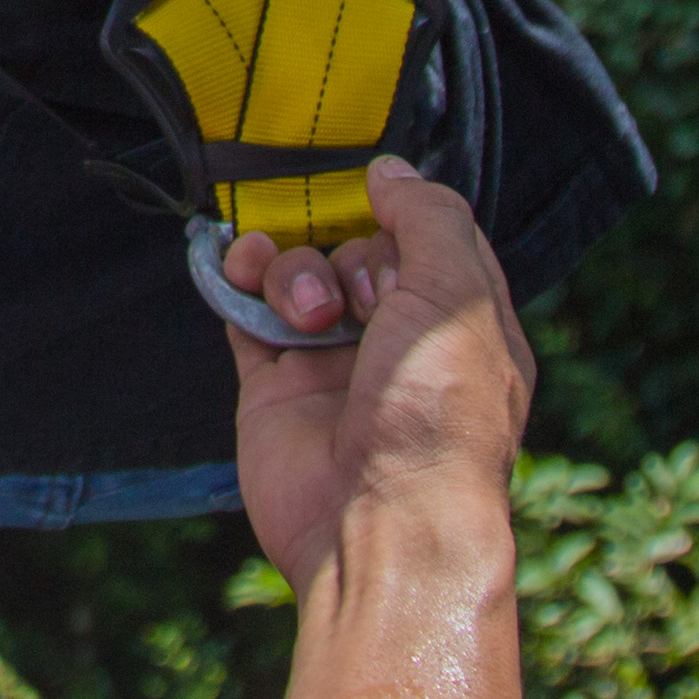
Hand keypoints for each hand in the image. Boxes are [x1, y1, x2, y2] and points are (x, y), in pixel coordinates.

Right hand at [218, 159, 535, 599]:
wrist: (377, 527)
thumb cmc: (438, 417)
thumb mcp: (458, 296)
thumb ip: (430, 218)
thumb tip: (391, 172)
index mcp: (461, 326)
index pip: (432, 240)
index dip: (404, 215)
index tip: (380, 200)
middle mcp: (399, 344)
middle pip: (360, 250)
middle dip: (351, 252)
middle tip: (364, 299)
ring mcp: (332, 365)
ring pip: (301, 273)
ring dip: (295, 271)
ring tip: (308, 315)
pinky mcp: (273, 385)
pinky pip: (245, 308)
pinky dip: (238, 277)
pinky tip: (241, 268)